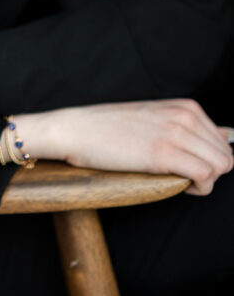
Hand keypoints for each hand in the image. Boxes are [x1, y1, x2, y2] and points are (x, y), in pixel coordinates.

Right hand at [13, 99, 233, 195]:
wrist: (77, 129)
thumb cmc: (112, 128)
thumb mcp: (156, 118)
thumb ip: (191, 126)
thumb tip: (227, 135)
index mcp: (185, 107)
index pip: (224, 143)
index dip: (210, 162)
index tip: (187, 166)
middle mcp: (185, 116)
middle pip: (227, 157)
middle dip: (211, 174)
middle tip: (183, 178)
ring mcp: (175, 133)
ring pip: (221, 167)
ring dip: (205, 182)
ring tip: (178, 181)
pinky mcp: (163, 153)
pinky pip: (205, 176)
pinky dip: (197, 188)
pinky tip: (177, 185)